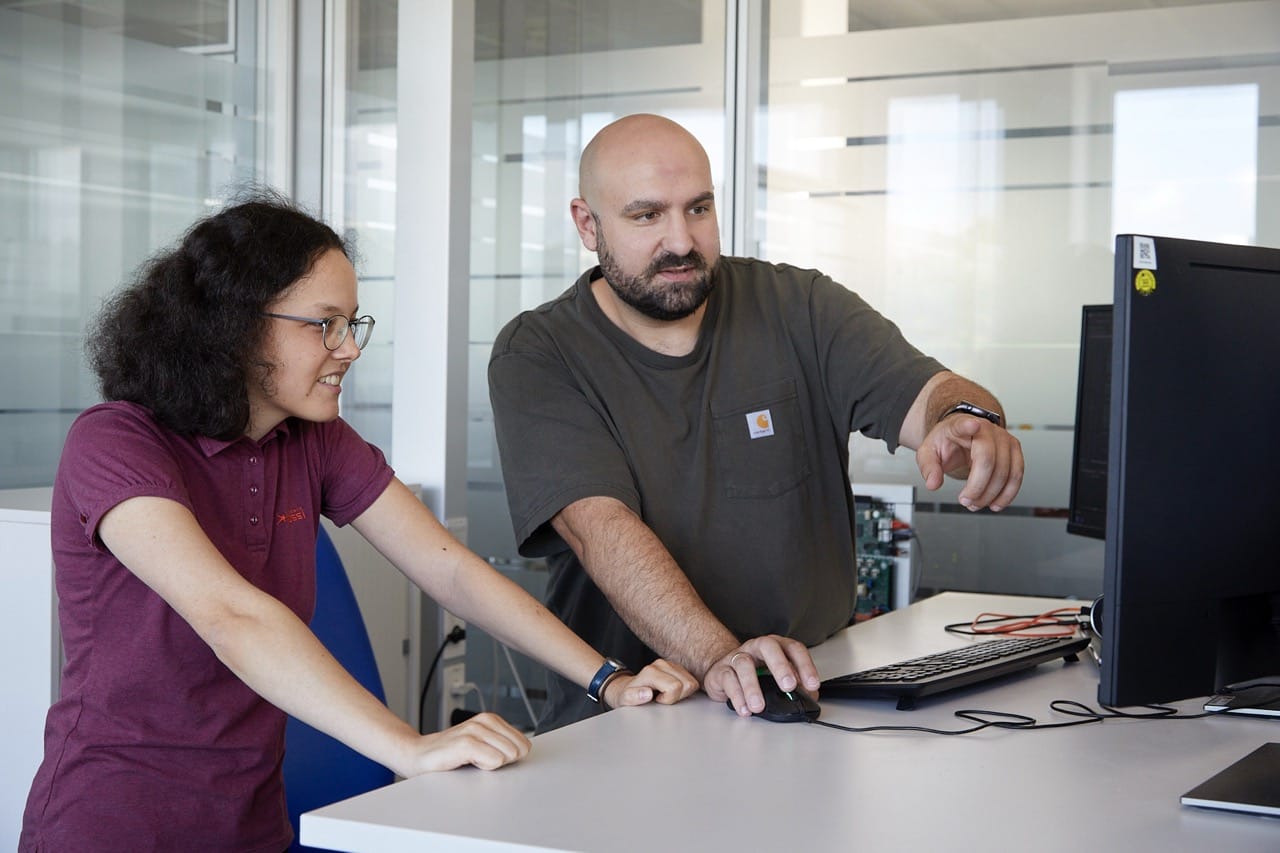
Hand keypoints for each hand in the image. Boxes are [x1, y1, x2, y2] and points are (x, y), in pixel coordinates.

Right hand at [401, 712, 530, 774]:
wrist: (419, 755)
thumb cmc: (450, 753)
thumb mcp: (481, 744)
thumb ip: (501, 744)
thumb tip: (524, 752)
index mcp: (491, 719)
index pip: (524, 744)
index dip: (508, 757)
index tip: (489, 756)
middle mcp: (485, 721)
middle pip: (518, 751)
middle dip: (501, 761)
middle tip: (479, 759)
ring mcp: (475, 730)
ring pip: (507, 756)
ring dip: (490, 764)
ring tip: (471, 760)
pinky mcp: (466, 743)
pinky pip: (494, 761)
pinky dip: (483, 767)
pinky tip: (467, 762)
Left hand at [602, 658, 699, 707]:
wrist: (625, 687)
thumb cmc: (627, 694)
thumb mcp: (624, 699)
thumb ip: (633, 697)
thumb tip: (647, 694)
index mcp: (651, 672)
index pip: (675, 687)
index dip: (669, 699)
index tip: (658, 700)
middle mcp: (661, 665)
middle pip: (687, 684)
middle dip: (679, 696)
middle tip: (664, 698)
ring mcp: (670, 664)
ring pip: (692, 681)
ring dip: (682, 692)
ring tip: (667, 695)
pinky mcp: (676, 667)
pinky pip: (691, 680)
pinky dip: (685, 688)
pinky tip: (671, 691)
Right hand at [703, 635, 820, 716]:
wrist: (724, 671)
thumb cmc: (755, 673)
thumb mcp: (777, 676)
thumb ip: (794, 684)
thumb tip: (808, 696)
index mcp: (776, 646)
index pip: (793, 649)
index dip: (805, 665)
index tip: (812, 684)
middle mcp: (756, 647)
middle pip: (768, 647)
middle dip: (780, 666)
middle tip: (789, 687)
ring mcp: (737, 657)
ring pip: (744, 664)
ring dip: (752, 687)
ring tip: (759, 706)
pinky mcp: (721, 671)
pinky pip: (728, 680)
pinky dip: (737, 696)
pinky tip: (744, 709)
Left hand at [916, 414, 1023, 511]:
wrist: (963, 436)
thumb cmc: (948, 440)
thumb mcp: (929, 451)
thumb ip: (928, 467)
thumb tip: (933, 484)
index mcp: (962, 425)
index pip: (966, 424)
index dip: (969, 426)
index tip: (972, 426)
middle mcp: (988, 430)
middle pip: (988, 461)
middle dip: (978, 487)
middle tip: (965, 500)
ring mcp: (1004, 439)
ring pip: (1006, 472)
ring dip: (992, 495)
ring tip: (976, 504)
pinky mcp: (1014, 452)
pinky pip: (1016, 476)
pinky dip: (1007, 494)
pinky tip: (995, 503)